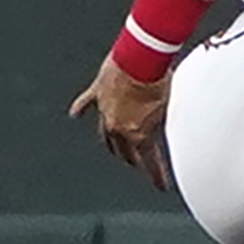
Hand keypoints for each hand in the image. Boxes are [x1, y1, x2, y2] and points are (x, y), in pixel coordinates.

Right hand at [69, 55, 173, 189]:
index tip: (161, 186)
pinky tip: (75, 115)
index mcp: (138, 136)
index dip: (157, 176)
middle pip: (125, 152)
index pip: (150, 162)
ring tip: (117, 150)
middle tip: (140, 163)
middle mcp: (118, 129)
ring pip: (106, 135)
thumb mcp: (168, 109)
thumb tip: (168, 131)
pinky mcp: (97, 93)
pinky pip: (86, 104)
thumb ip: (162, 125)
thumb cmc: (160, 81)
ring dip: (113, 144)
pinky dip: (81, 109)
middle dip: (134, 159)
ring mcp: (105, 112)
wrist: (141, 57)